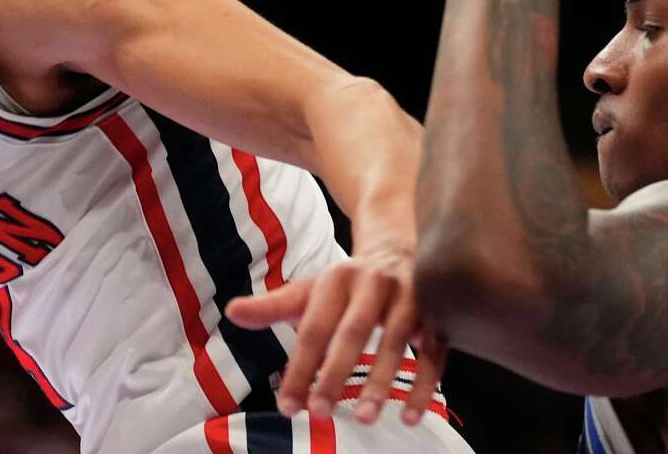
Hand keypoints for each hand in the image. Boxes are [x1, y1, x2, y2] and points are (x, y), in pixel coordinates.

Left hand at [226, 249, 445, 425]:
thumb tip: (231, 312)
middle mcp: (373, 282)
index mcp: (337, 278)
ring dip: (381, 380)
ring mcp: (408, 295)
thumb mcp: (311, 291)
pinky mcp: (436, 313)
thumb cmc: (347, 284)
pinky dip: (424, 384)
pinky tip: (408, 416)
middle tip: (319, 412)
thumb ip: (274, 306)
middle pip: (353, 329)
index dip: (300, 366)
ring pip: (396, 339)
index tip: (288, 406)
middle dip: (335, 371)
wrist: (398, 249)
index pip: (314, 326)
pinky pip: (433, 351)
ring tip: (363, 417)